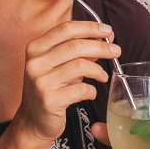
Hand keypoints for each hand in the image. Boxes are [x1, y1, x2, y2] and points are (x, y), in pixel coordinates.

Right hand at [13, 21, 121, 148]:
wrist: (33, 120)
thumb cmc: (50, 88)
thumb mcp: (59, 64)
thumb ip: (79, 50)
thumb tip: (105, 36)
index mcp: (36, 48)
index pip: (66, 29)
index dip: (90, 27)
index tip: (107, 30)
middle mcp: (35, 62)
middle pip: (75, 45)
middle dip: (101, 47)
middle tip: (116, 51)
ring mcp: (41, 81)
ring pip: (80, 65)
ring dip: (98, 70)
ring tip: (103, 76)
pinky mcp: (49, 100)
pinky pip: (81, 89)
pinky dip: (91, 90)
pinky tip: (90, 92)